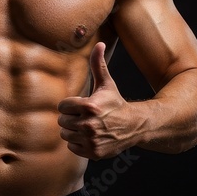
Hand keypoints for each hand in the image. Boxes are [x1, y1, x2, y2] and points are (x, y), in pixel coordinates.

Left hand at [57, 42, 135, 159]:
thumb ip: (98, 64)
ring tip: (86, 126)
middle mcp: (89, 124)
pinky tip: (89, 136)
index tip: (81, 105)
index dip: (70, 105)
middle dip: (71, 118)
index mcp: (89, 106)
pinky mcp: (93, 152)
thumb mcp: (106, 83)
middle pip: (62, 121)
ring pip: (65, 135)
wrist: (134, 126)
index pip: (62, 107)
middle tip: (84, 116)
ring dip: (73, 131)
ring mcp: (91, 140)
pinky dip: (78, 143)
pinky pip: (72, 147)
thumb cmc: (116, 103)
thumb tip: (99, 43)